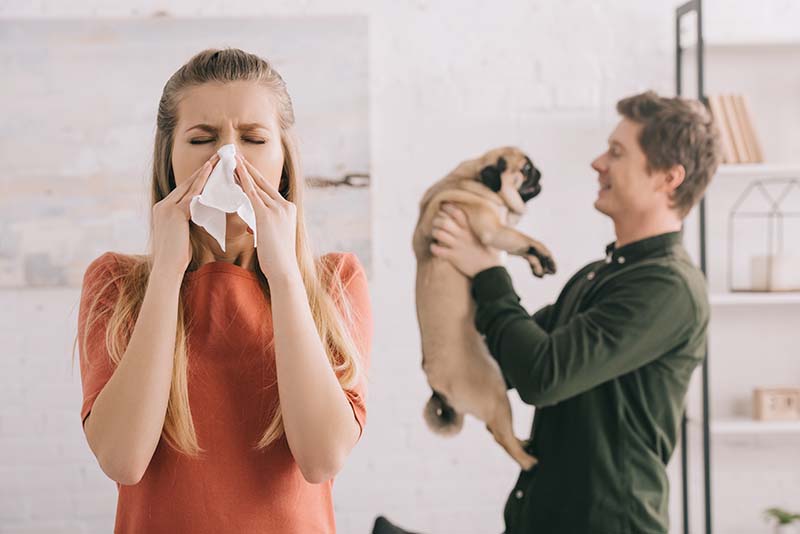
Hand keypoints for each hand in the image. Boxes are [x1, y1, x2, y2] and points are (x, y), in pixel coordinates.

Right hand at [151, 153, 218, 275]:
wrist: (168, 268)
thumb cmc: (177, 256)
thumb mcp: (182, 234)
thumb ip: (188, 221)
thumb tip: (201, 214)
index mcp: (162, 210)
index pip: (183, 191)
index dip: (197, 179)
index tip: (210, 169)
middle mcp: (162, 206)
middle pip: (186, 184)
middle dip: (202, 170)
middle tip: (217, 157)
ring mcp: (166, 208)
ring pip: (189, 185)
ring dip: (205, 171)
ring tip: (217, 160)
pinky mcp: (174, 213)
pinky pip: (192, 194)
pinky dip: (202, 182)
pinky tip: (211, 171)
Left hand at [234, 154, 298, 279]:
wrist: (284, 270)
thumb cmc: (277, 259)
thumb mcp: (272, 236)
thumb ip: (263, 225)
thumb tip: (252, 223)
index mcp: (288, 209)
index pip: (268, 190)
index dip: (256, 177)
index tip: (246, 166)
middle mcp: (284, 206)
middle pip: (263, 183)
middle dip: (249, 168)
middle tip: (237, 154)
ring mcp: (277, 209)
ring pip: (256, 185)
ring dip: (243, 171)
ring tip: (232, 158)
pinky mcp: (266, 215)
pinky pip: (252, 193)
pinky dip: (243, 180)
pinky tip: (235, 170)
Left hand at [429, 203, 502, 277]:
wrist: (491, 272)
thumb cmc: (494, 254)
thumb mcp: (494, 237)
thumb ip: (490, 227)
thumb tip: (497, 217)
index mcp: (472, 228)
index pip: (456, 212)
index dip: (447, 208)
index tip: (443, 208)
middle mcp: (463, 235)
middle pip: (443, 221)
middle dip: (437, 220)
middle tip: (437, 223)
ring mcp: (457, 246)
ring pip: (438, 234)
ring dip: (434, 232)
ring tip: (435, 234)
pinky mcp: (453, 257)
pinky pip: (437, 250)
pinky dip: (433, 248)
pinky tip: (435, 248)